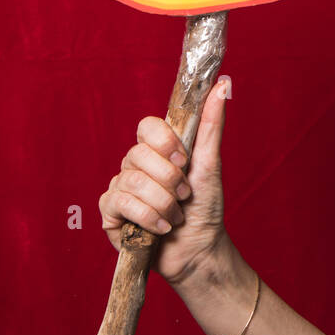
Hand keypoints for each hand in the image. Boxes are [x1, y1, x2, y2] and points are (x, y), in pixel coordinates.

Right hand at [99, 77, 229, 284]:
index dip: (163, 141)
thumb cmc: (205, 208)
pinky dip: (147, 217)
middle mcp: (135, 165)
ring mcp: (120, 188)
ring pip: (131, 180)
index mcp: (157, 150)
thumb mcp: (210, 164)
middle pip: (138, 154)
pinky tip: (161, 229)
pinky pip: (120, 203)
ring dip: (162, 203)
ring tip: (175, 216)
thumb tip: (223, 84)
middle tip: (184, 196)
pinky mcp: (111, 214)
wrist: (199, 250)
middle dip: (169, 180)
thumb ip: (211, 124)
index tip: (184, 159)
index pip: (146, 126)